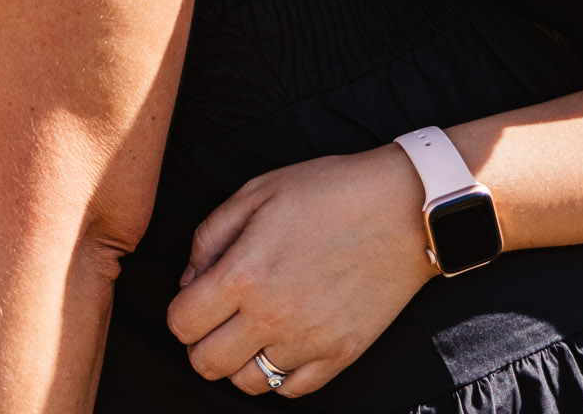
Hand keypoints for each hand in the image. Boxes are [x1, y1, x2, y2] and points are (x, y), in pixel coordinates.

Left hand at [167, 144, 433, 396]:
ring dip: (238, 361)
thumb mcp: (255, 193)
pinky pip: (294, 389)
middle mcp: (272, 316)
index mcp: (243, 274)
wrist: (402, 210)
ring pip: (249, 382)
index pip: (182, 323)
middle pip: (207, 363)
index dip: (180, 313)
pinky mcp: (342, 354)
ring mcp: (309, 341)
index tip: (193, 299)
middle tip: (214, 321)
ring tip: (248, 333)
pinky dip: (280, 373)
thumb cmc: (328, 192)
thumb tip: (188, 281)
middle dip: (200, 344)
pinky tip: (282, 345)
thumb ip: (210, 237)